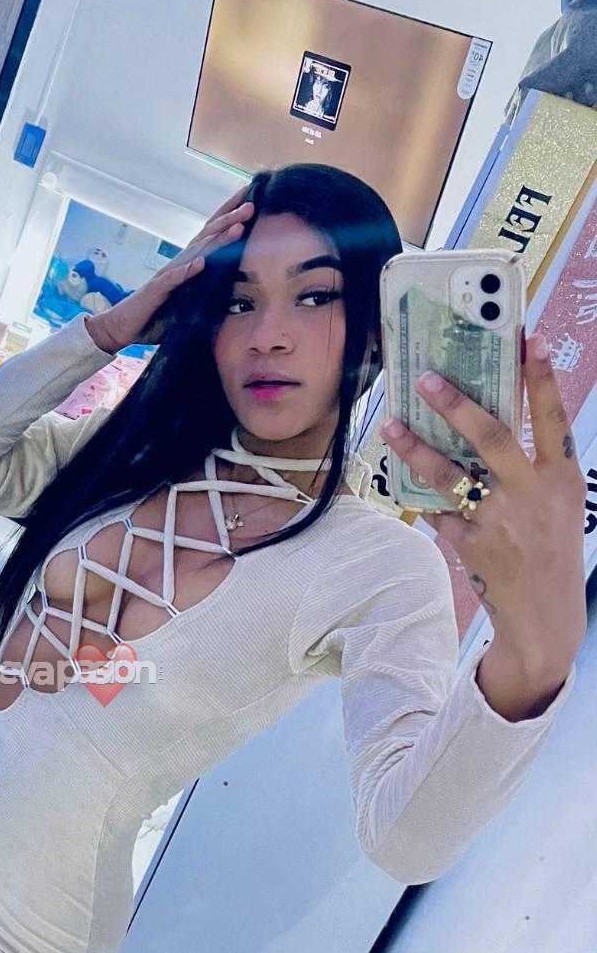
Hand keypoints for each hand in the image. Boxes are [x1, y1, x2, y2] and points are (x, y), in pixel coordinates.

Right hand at [84, 187, 255, 355]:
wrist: (121, 327)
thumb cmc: (155, 315)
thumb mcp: (188, 302)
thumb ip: (206, 292)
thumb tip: (235, 293)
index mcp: (188, 263)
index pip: (211, 234)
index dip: (228, 215)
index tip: (250, 198)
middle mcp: (179, 263)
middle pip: (207, 236)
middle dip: (229, 219)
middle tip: (251, 205)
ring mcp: (167, 275)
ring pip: (195, 252)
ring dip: (216, 239)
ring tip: (236, 228)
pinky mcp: (156, 291)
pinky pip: (173, 279)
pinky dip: (187, 270)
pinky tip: (201, 263)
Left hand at [381, 330, 587, 684]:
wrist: (545, 615)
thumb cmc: (551, 545)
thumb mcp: (559, 501)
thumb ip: (534, 463)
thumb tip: (486, 416)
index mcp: (562, 476)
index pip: (552, 417)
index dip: (542, 377)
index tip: (529, 337)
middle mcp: (533, 493)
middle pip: (491, 436)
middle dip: (456, 404)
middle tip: (427, 378)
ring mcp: (500, 519)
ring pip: (450, 474)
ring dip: (416, 448)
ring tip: (391, 425)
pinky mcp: (471, 544)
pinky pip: (439, 512)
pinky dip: (428, 502)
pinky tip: (414, 490)